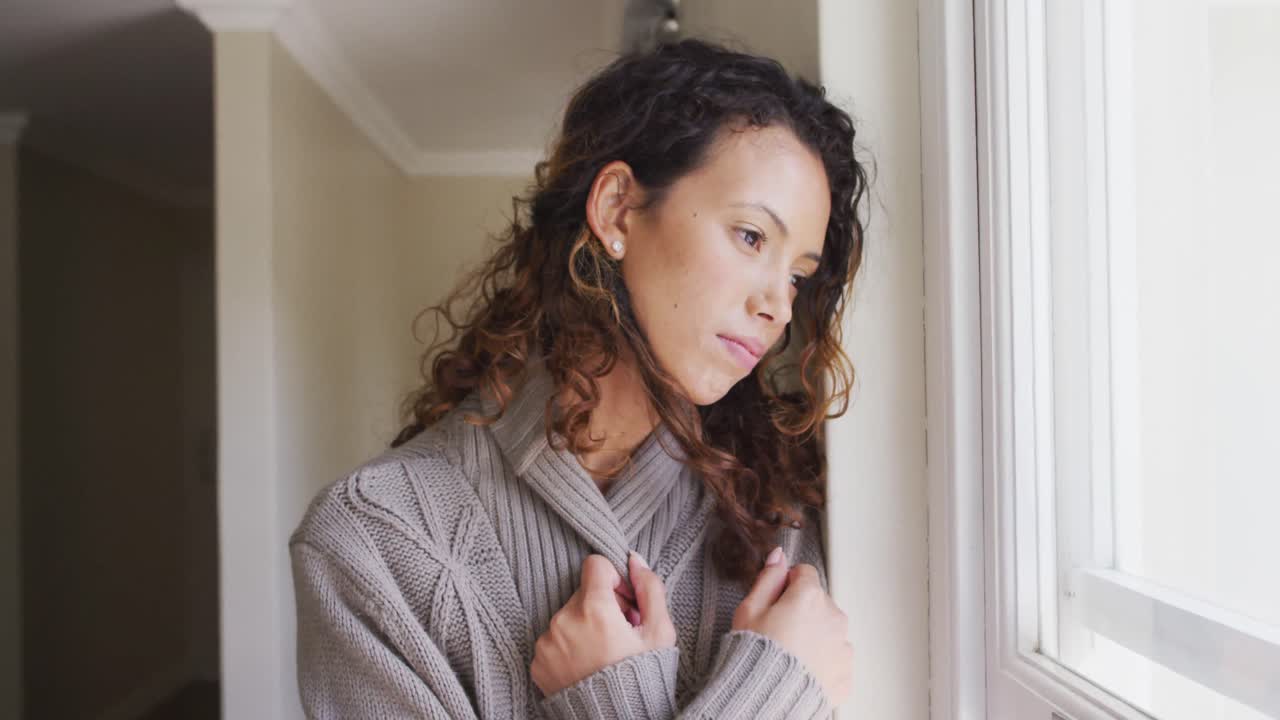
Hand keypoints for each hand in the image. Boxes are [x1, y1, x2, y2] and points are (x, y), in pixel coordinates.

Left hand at [530, 552, 677, 696]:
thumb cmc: (642, 676)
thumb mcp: (660, 632)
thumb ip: (650, 588)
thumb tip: (635, 559)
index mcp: (595, 609)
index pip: (596, 565)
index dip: (614, 579)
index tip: (624, 602)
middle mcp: (565, 620)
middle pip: (583, 592)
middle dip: (603, 605)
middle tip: (620, 633)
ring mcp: (548, 642)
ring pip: (568, 615)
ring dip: (586, 625)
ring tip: (605, 651)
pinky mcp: (538, 661)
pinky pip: (554, 639)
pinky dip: (570, 646)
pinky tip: (587, 664)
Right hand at [731, 547, 852, 705]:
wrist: (765, 699)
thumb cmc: (754, 654)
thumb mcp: (750, 610)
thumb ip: (768, 578)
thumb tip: (778, 555)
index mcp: (809, 597)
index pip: (804, 573)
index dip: (786, 585)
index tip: (775, 601)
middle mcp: (833, 618)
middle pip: (818, 602)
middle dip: (802, 610)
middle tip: (778, 631)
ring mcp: (842, 647)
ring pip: (829, 630)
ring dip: (814, 636)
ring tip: (790, 654)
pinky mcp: (846, 673)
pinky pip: (835, 658)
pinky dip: (822, 661)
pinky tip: (801, 669)